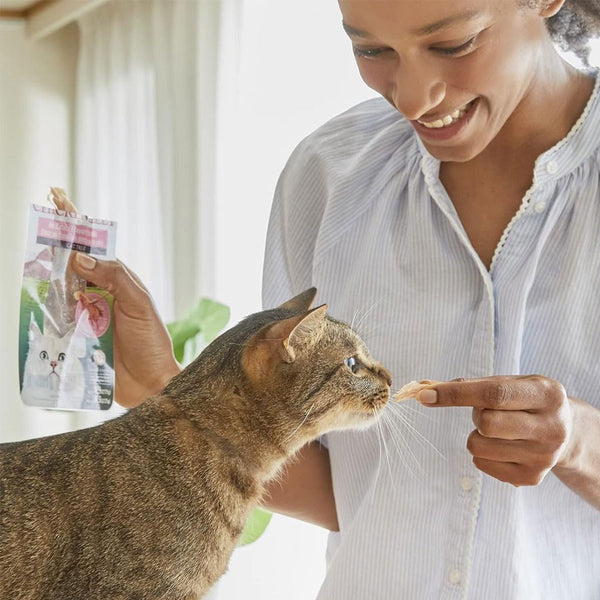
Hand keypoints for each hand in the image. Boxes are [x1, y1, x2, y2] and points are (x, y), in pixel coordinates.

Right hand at [49, 187, 179, 407]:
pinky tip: (37, 299)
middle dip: (56, 244)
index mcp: (119, 282)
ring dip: (48, 274)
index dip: (77, 225)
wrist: (151, 384)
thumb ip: (115, 278)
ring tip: (37, 256)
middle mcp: (101, 294)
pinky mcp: (77, 336)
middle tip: (43, 221)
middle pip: (72, 265)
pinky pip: (56, 317)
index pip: (94, 249)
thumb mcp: (140, 305)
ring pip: (60, 288)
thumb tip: (83, 258)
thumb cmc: (152, 343)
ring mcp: (87, 315)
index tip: (59, 199)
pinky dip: (45, 307)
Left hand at [417, 375, 572, 485]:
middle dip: (476, 416)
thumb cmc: (527, 401)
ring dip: (477, 435)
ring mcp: (543, 457)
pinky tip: (503, 446)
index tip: (425, 395)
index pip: (494, 394)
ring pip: (479, 445)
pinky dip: (482, 453)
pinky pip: (481, 464)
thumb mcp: (511, 383)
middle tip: (488, 412)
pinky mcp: (531, 478)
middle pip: (486, 423)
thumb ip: (472, 385)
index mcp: (547, 395)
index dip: (456, 394)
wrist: (568, 433)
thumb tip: (426, 389)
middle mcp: (551, 427)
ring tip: (499, 429)